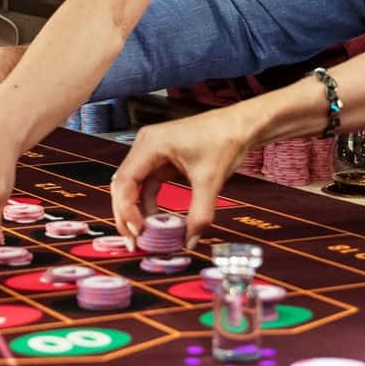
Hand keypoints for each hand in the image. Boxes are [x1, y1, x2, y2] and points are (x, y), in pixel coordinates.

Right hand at [108, 107, 259, 250]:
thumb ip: (200, 214)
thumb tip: (189, 241)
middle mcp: (145, 145)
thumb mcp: (211, 180)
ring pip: (132, 186)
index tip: (139, 230)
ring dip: (135, 210)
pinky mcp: (161, 159)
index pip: (126, 181)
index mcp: (151, 144)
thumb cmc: (225, 139)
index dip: (127, 209)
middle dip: (125, 214)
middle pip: (123, 184)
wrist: (242, 124)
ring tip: (143, 234)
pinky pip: (147, 185)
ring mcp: (152, 152)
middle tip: (133, 240)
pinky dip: (148, 203)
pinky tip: (155, 220)